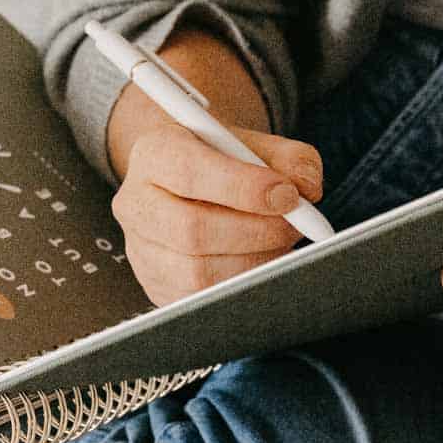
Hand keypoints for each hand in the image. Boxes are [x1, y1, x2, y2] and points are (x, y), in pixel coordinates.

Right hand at [115, 123, 324, 307]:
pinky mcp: (155, 285)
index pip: (190, 173)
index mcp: (154, 153)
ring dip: (254, 261)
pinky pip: (201, 298)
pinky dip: (243, 283)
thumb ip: (288, 157)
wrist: (187, 181)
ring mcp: (140, 249)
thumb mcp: (253, 144)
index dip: (244, 189)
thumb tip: (307, 187)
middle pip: (192, 230)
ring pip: (196, 272)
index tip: (288, 195)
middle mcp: (135, 202)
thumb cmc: (223, 160)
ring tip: (282, 241)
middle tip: (296, 224)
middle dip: (257, 231)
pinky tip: (263, 261)